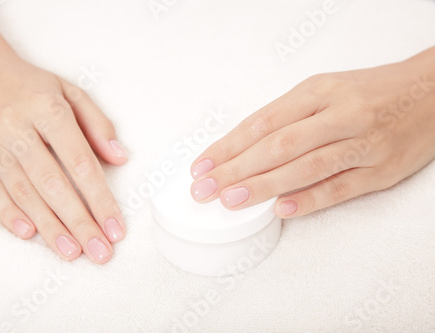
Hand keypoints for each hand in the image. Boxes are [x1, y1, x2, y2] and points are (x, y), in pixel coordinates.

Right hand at [0, 35, 127, 263]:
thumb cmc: (29, 85)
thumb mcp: (70, 92)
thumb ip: (97, 124)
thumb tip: (119, 158)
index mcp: (48, 111)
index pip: (81, 163)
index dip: (100, 199)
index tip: (115, 227)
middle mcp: (18, 130)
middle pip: (54, 186)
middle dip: (80, 223)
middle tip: (100, 252)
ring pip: (25, 195)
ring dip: (50, 228)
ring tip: (73, 252)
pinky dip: (10, 216)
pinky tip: (30, 234)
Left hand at [190, 47, 434, 217]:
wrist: (432, 92)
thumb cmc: (371, 92)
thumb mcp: (326, 91)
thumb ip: (288, 117)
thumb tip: (245, 149)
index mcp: (319, 91)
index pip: (262, 122)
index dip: (228, 146)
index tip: (202, 164)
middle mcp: (339, 114)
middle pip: (277, 145)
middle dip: (235, 168)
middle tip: (205, 188)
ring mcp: (362, 142)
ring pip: (305, 166)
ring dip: (264, 185)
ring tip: (231, 199)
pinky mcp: (381, 169)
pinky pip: (341, 187)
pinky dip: (310, 200)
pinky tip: (282, 209)